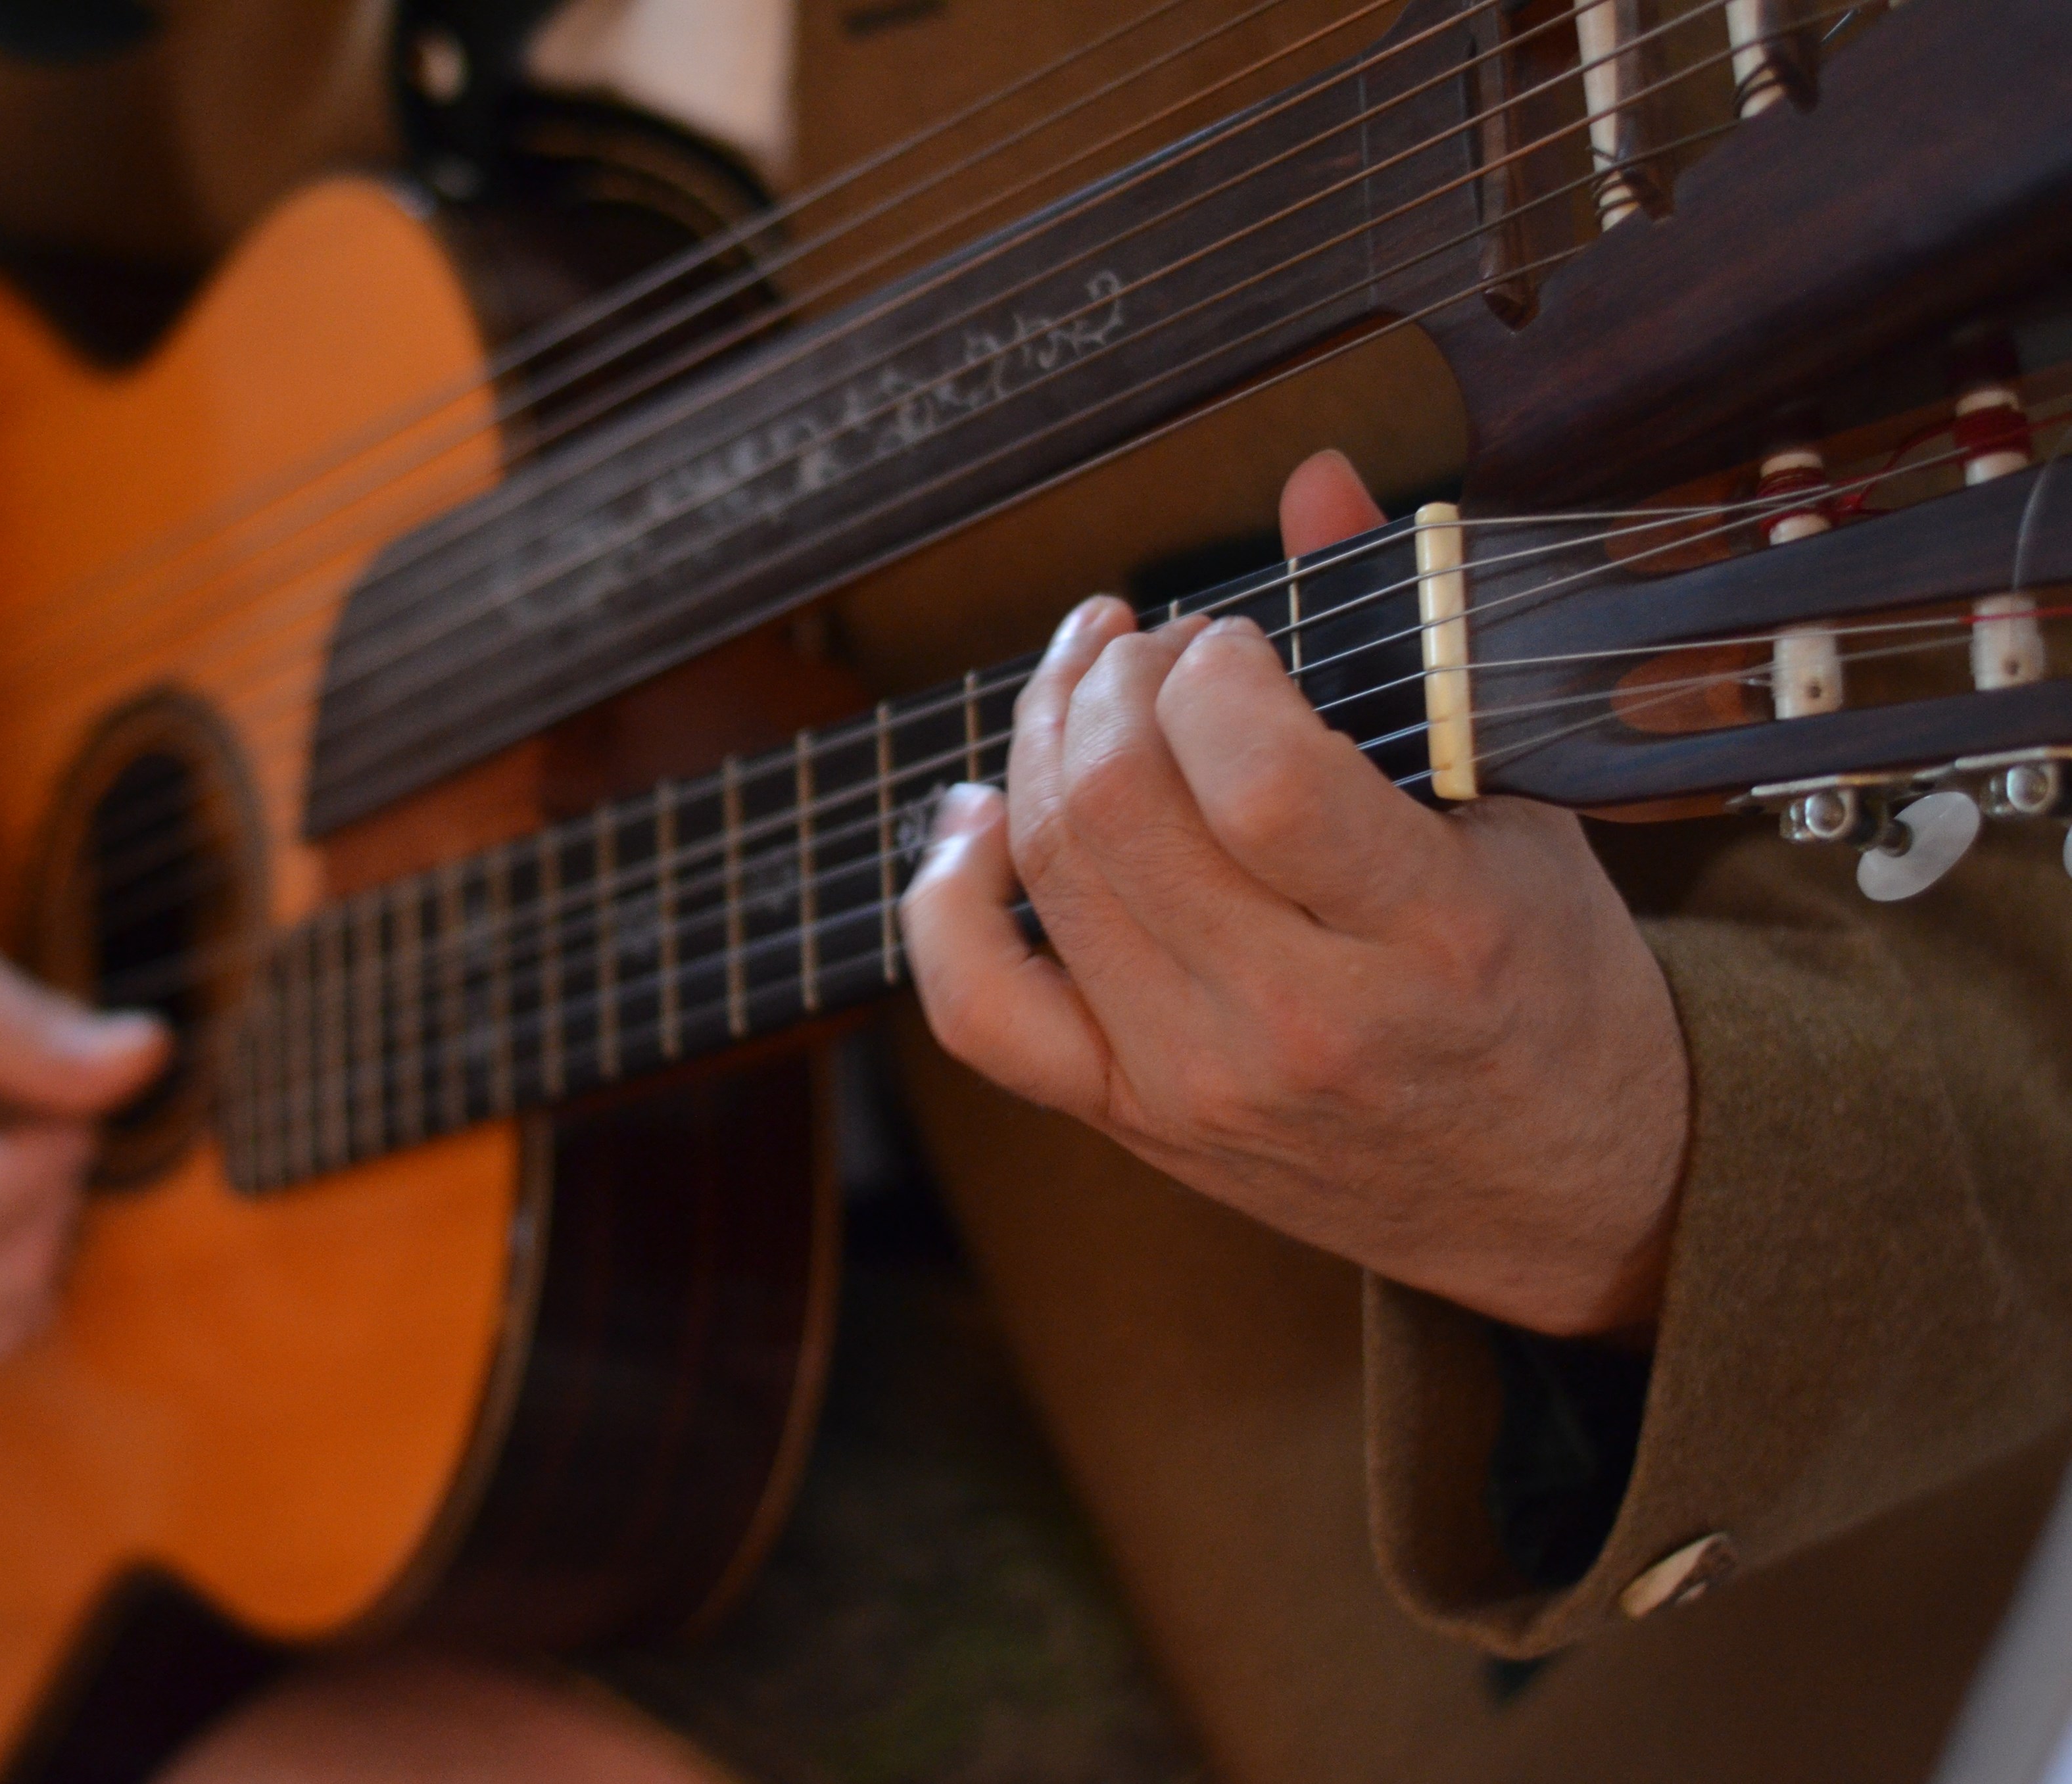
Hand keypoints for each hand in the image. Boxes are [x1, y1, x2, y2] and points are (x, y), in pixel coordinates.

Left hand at [899, 452, 1687, 1337]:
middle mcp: (1296, 1022)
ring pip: (1046, 878)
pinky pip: (978, 1010)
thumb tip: (1315, 478)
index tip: (1232, 638)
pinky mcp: (1128, 1118)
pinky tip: (975, 819)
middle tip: (1145, 643)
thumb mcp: (1521, 810)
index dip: (1213, 669)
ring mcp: (1194, 1079)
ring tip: (1083, 685)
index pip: (1260, 778)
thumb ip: (1407, 639)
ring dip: (1039, 742)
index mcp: (1429, 934)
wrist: (1556, 1193)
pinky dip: (947, 899)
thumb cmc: (1547, 984)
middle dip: (1110, 681)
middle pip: (1117, 813)